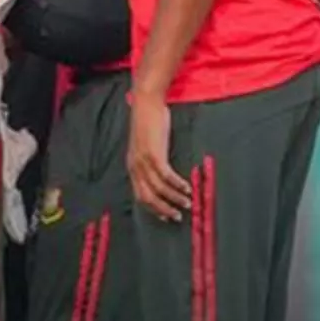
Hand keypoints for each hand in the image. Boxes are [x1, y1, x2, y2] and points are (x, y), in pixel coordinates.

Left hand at [127, 94, 191, 221]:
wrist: (146, 104)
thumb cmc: (148, 123)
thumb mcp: (146, 146)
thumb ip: (150, 161)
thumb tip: (162, 176)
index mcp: (132, 166)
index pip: (140, 195)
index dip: (153, 209)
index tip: (166, 217)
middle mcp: (135, 166)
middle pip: (147, 197)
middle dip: (163, 209)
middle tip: (177, 217)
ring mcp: (143, 161)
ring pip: (158, 189)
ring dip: (174, 199)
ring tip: (187, 204)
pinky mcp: (154, 153)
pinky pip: (166, 176)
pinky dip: (177, 184)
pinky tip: (187, 187)